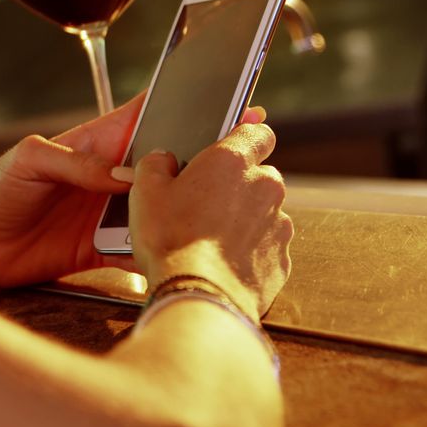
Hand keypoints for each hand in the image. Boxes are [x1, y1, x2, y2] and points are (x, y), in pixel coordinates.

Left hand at [0, 96, 268, 288]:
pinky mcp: (104, 250)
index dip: (188, 104)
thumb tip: (124, 175)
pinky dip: (164, 249)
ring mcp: (111, 214)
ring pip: (163, 206)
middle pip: (168, 162)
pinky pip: (143, 248)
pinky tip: (192, 249)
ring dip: (189, 205)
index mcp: (96, 144)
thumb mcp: (29, 160)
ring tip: (228, 203)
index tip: (230, 96)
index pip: (148, 115)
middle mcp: (111, 177)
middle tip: (248, 153)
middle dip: (205, 155)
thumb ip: (75, 161)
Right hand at [129, 123, 292, 319]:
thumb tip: (161, 159)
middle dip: (237, 187)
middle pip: (259, 175)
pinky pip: (266, 247)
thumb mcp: (145, 191)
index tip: (229, 150)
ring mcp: (278, 223)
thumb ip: (155, 164)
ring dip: (243, 221)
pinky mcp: (281, 258)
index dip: (244, 139)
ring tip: (209, 240)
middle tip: (204, 204)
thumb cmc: (171, 239)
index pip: (257, 132)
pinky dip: (249, 252)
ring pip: (263, 213)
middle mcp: (265, 186)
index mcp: (232, 160)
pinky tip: (222, 262)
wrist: (197, 294)